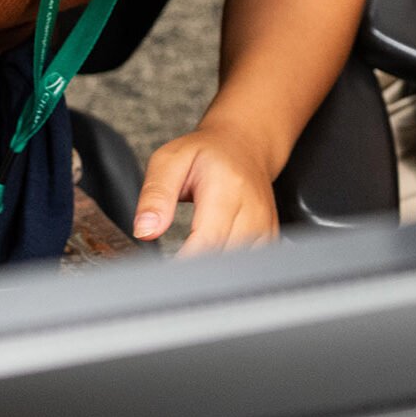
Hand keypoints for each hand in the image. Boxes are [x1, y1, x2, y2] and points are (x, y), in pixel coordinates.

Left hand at [133, 123, 279, 255]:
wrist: (243, 146)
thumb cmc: (205, 154)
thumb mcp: (169, 161)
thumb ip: (155, 195)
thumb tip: (145, 230)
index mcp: (227, 187)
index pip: (207, 240)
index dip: (184, 261)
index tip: (164, 270)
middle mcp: (253, 208)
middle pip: (222, 258)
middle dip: (194, 268)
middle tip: (173, 264)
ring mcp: (265, 225)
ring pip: (235, 266)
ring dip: (211, 269)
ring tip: (192, 253)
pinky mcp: (270, 237)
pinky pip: (247, 264)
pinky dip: (226, 265)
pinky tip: (213, 253)